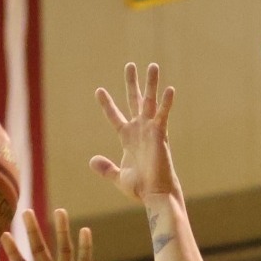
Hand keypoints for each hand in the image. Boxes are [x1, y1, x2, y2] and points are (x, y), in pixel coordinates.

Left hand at [91, 63, 179, 203]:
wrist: (154, 194)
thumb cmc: (140, 188)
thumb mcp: (118, 177)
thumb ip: (106, 168)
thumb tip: (92, 160)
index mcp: (128, 138)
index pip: (115, 116)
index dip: (107, 104)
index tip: (98, 90)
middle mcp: (139, 130)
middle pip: (134, 101)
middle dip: (132, 83)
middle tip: (130, 65)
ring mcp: (150, 130)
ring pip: (150, 102)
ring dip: (151, 84)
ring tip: (153, 65)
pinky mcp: (160, 135)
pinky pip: (163, 115)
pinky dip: (166, 103)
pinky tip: (169, 89)